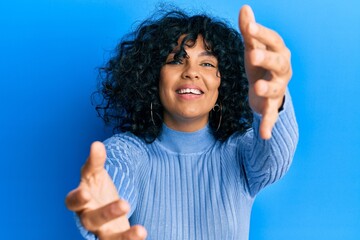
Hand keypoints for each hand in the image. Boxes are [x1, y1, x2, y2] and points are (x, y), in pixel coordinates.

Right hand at [65, 142, 146, 239]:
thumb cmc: (96, 189)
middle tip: (125, 204)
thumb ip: (95, 161)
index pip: (72, 202)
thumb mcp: (95, 174)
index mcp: (80, 201)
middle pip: (92, 220)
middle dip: (106, 213)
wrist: (105, 208)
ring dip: (124, 236)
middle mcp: (88, 218)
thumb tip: (96, 144)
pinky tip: (144, 235)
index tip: (86, 193)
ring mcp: (102, 231)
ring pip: (108, 239)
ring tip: (141, 230)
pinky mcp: (115, 237)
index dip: (77, 199)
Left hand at [239, 5, 291, 138]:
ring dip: (267, 88)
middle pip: (278, 63)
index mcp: (278, 52)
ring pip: (275, 88)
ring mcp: (277, 88)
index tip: (249, 26)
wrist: (265, 88)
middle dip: (266, 59)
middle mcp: (282, 70)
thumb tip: (245, 8)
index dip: (261, 34)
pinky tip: (264, 135)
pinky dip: (268, 124)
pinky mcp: (270, 105)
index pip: (272, 41)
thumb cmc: (259, 63)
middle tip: (252, 54)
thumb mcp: (253, 46)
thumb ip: (249, 31)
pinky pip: (271, 114)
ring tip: (257, 88)